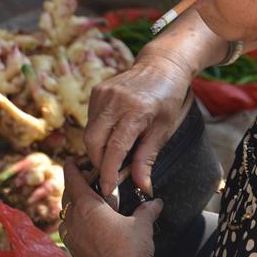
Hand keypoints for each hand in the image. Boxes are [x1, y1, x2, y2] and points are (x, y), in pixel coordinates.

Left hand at [59, 158, 162, 256]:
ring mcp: (72, 237)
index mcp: (87, 207)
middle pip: (67, 195)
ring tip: (89, 202)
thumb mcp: (142, 225)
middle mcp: (74, 220)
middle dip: (75, 184)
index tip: (73, 159)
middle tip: (88, 179)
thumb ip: (147, 209)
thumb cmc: (128, 253)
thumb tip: (155, 202)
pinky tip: (90, 226)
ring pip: (66, 214)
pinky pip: (69, 230)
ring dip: (74, 205)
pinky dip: (76, 222)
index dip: (72, 166)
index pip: (72, 178)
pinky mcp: (74, 251)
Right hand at [84, 51, 192, 196]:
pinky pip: (91, 120)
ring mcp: (103, 93)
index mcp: (136, 111)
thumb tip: (142, 186)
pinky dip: (98, 132)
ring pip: (89, 132)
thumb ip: (147, 158)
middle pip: (93, 141)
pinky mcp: (97, 90)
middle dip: (98, 162)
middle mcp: (115, 100)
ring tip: (115, 151)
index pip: (115, 148)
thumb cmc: (168, 98)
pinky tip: (113, 132)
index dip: (108, 172)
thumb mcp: (163, 130)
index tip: (108, 190)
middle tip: (111, 172)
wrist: (162, 65)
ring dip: (97, 148)